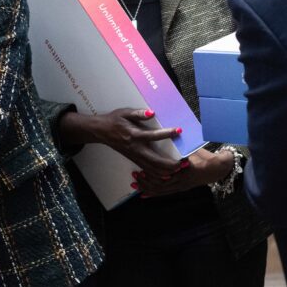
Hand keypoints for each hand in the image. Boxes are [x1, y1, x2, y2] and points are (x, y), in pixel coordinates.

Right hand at [60, 107, 184, 177]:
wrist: (101, 131)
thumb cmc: (114, 120)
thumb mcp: (125, 113)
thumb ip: (138, 113)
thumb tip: (152, 113)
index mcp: (134, 135)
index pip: (153, 136)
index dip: (167, 133)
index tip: (179, 130)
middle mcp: (135, 148)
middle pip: (156, 161)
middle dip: (171, 164)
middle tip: (185, 161)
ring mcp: (134, 156)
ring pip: (152, 169)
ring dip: (166, 171)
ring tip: (180, 168)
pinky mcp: (134, 159)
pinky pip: (147, 170)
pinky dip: (158, 173)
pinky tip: (167, 173)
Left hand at [133, 148, 233, 196]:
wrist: (218, 169)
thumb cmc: (205, 157)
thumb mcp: (194, 150)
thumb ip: (181, 148)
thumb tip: (171, 136)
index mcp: (184, 171)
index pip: (165, 175)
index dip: (152, 173)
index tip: (141, 168)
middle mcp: (182, 181)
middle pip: (160, 184)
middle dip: (145, 181)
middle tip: (135, 175)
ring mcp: (181, 187)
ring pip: (161, 190)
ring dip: (147, 187)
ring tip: (135, 183)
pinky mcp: (180, 189)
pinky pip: (165, 193)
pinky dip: (153, 193)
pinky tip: (143, 194)